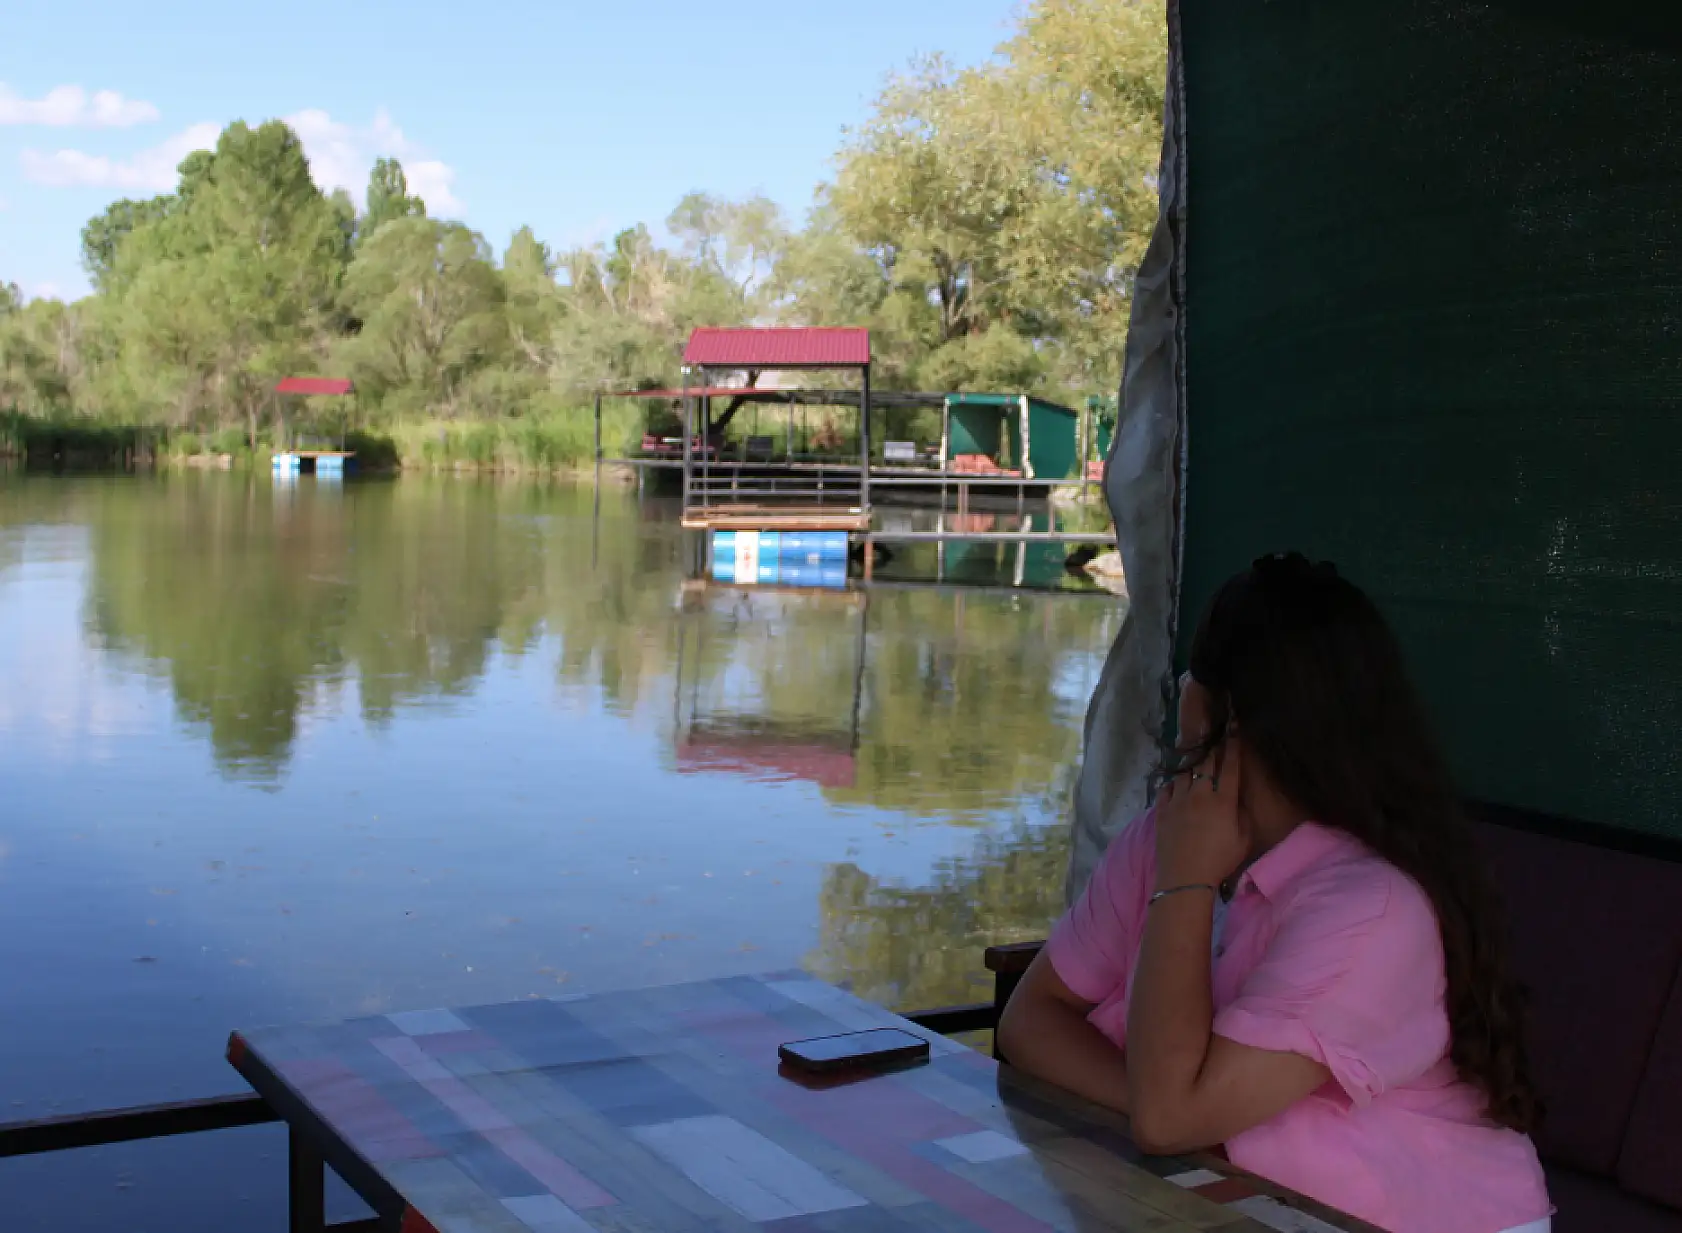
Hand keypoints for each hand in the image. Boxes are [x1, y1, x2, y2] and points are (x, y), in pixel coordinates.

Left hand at [1154, 743, 1247, 889]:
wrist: (1184, 877)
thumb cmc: (1219, 861)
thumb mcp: (1244, 840)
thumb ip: (1243, 816)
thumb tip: (1237, 800)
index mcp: (1222, 800)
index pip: (1229, 767)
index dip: (1233, 747)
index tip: (1235, 730)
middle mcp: (1198, 794)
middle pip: (1206, 764)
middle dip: (1213, 751)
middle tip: (1216, 742)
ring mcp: (1177, 800)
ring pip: (1184, 774)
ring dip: (1192, 768)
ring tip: (1196, 768)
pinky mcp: (1161, 810)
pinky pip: (1166, 788)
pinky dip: (1173, 784)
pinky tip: (1176, 786)